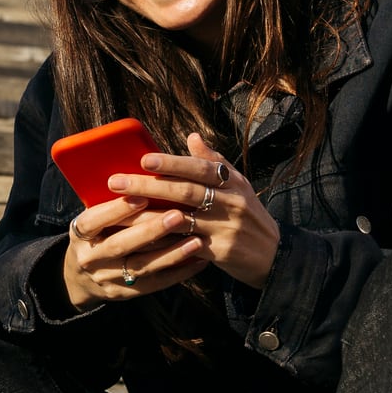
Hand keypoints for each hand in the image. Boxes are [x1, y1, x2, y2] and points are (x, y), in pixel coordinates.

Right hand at [61, 189, 210, 309]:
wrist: (80, 277)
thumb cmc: (97, 233)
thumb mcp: (94, 217)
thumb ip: (115, 199)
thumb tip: (145, 169)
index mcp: (80, 233)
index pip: (94, 220)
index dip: (117, 209)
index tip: (141, 196)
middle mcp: (90, 258)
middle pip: (120, 244)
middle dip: (150, 230)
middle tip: (178, 215)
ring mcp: (106, 279)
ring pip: (141, 267)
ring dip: (171, 253)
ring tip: (197, 240)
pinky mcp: (124, 294)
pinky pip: (154, 284)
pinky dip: (178, 272)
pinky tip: (199, 260)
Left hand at [106, 132, 278, 289]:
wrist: (274, 256)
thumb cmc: (249, 216)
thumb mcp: (239, 186)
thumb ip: (214, 162)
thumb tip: (192, 137)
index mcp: (233, 183)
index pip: (200, 168)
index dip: (172, 163)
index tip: (144, 158)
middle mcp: (231, 203)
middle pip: (185, 191)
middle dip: (149, 186)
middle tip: (116, 181)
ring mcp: (225, 228)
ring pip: (181, 219)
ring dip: (148, 215)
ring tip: (120, 210)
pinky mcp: (220, 253)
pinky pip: (185, 246)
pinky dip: (162, 242)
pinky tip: (140, 239)